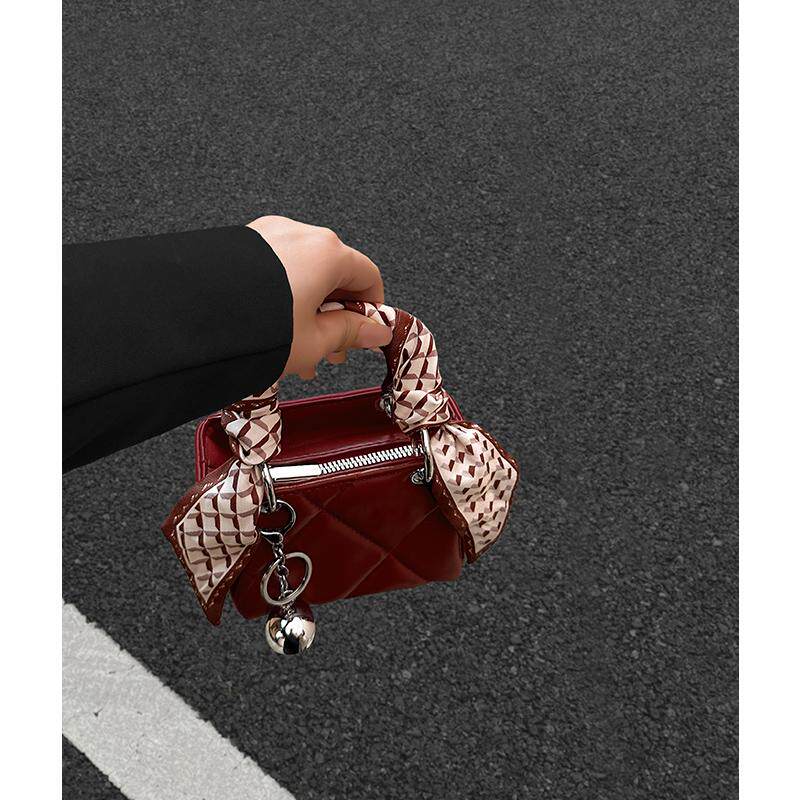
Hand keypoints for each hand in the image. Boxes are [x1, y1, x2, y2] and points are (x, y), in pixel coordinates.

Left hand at [247, 215, 391, 378]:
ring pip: (305, 273)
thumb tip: (376, 331)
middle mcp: (300, 234)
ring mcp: (268, 235)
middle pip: (335, 274)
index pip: (368, 275)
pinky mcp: (243, 243)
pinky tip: (275, 329)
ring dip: (310, 309)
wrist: (191, 321)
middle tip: (332, 349)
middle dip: (337, 315)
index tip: (366, 332)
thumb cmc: (253, 329)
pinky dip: (285, 295)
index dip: (372, 308)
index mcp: (327, 253)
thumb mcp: (314, 342)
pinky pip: (278, 268)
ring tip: (301, 349)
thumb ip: (351, 333)